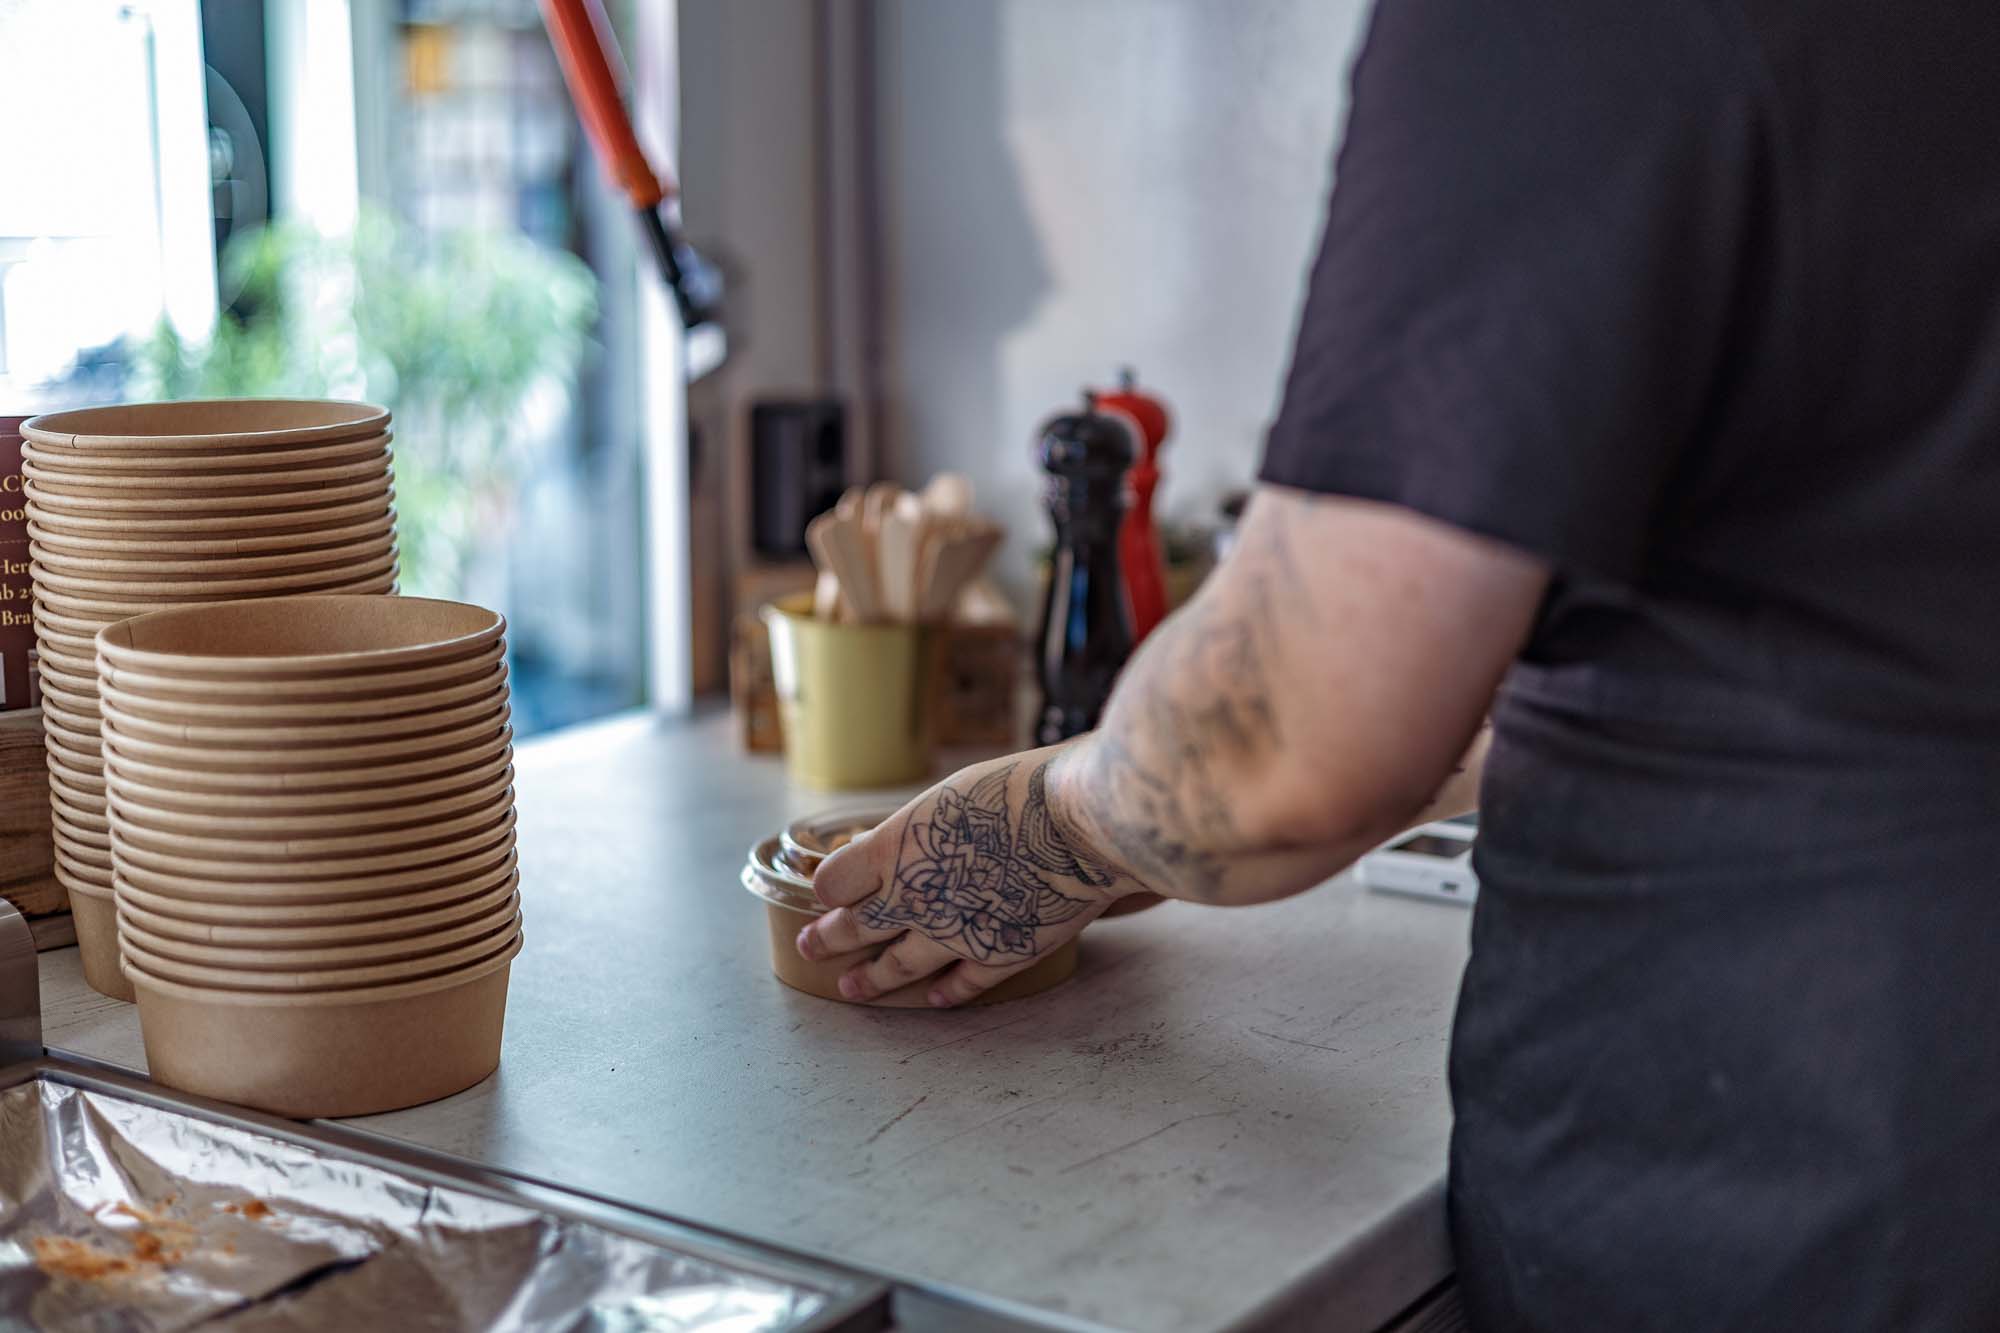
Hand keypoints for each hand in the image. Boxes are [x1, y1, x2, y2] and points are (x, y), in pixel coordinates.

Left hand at [796, 748, 1129, 1006]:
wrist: (1080, 825)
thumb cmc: (1022, 790)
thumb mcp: (952, 792)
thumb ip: (920, 829)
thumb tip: (900, 845)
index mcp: (895, 850)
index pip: (834, 881)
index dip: (827, 887)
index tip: (827, 889)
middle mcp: (913, 899)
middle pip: (854, 928)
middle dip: (828, 939)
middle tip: (811, 946)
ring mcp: (953, 934)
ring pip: (897, 966)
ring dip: (871, 979)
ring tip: (852, 989)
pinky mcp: (998, 955)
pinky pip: (962, 983)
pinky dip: (945, 992)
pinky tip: (935, 997)